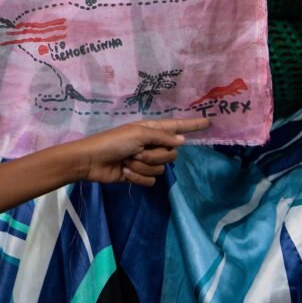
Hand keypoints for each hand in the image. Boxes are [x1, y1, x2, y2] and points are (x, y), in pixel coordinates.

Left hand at [77, 118, 209, 185]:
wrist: (92, 161)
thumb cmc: (113, 142)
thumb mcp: (138, 134)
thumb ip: (162, 137)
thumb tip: (181, 140)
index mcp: (151, 129)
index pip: (177, 126)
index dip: (192, 125)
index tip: (209, 122)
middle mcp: (151, 144)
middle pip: (170, 154)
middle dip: (154, 155)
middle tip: (136, 152)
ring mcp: (146, 160)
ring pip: (161, 169)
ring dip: (143, 166)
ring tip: (127, 162)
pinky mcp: (140, 175)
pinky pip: (151, 180)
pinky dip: (138, 177)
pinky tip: (125, 172)